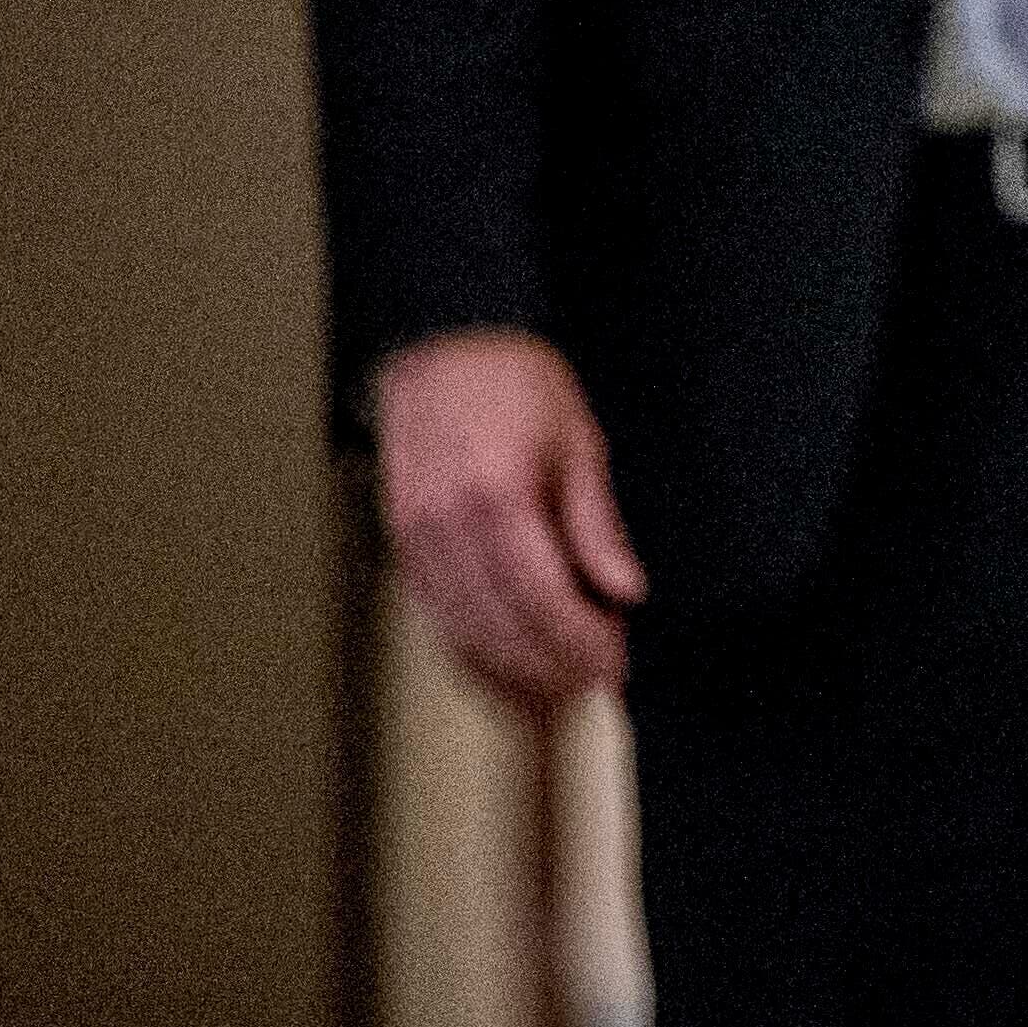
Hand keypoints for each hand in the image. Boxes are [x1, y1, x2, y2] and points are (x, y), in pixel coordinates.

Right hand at [374, 329, 643, 713]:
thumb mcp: (579, 441)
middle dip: (552, 666)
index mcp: (497, 498)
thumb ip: (597, 525)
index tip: (614, 663)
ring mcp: (416, 538)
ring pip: (463, 631)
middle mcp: (447, 526)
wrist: (443, 344)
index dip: (580, 643)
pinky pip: (436, 613)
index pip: (543, 600)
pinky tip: (506, 660)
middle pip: (501, 626)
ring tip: (559, 682)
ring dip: (512, 668)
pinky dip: (472, 647)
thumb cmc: (514, 382)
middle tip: (595, 679)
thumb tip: (624, 589)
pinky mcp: (402, 542)